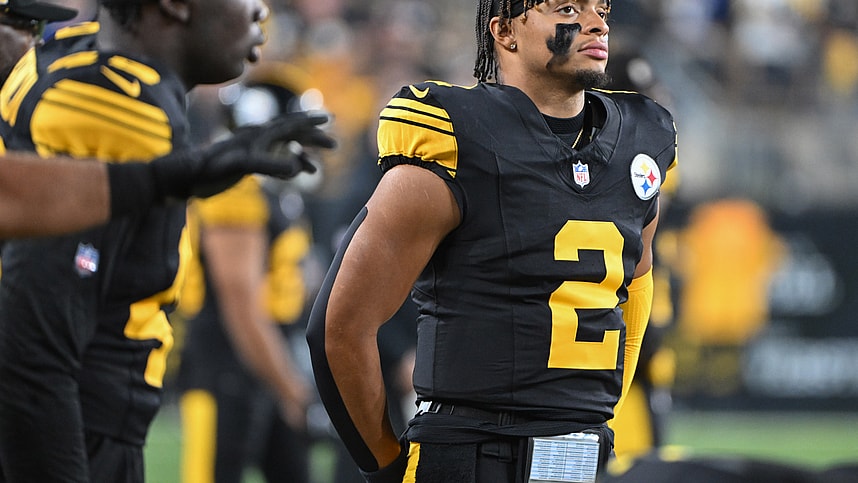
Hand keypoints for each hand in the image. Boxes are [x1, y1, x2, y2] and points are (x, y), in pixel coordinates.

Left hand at [150, 111, 335, 199]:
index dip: (310, 122)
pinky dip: (290, 166)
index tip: (329, 119)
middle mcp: (258, 139)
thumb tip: (297, 167)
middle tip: (334, 145)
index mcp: (258, 135)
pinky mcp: (248, 163)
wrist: (187, 177)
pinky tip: (297, 175)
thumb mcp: (241, 166)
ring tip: (319, 166)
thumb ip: (269, 165)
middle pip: (292, 134)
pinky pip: (276, 161)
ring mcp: (253, 151)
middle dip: (313, 139)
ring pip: (285, 149)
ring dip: (303, 155)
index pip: (290, 124)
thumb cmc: (210, 170)